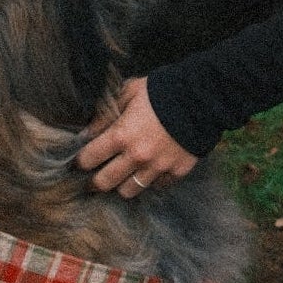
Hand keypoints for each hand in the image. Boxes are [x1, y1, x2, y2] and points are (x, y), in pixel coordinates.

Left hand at [77, 77, 198, 195]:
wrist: (203, 97)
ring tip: (122, 178)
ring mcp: (158, 167)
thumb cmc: (162, 91)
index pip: (89, 159)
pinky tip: (150, 170)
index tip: (79, 163)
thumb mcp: (129, 92)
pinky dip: (152, 181)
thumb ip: (106, 114)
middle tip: (93, 180)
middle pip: (104, 183)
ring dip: (122, 185)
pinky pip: (158, 186)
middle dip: (94, 183)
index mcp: (121, 135)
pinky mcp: (177, 172)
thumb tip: (88, 132)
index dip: (80, 162)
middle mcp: (136, 156)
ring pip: (129, 191)